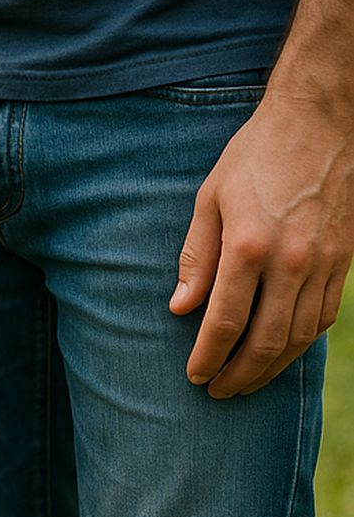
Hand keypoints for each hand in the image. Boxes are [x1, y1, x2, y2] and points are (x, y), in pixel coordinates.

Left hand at [171, 89, 353, 396]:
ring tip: (247, 382)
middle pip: (267, 341)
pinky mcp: (346, 262)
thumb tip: (180, 308)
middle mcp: (291, 263)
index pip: (225, 321)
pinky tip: (284, 352)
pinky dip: (303, 343)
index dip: (208, 356)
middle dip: (240, 374)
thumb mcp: (210, 198)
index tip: (194, 376)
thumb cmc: (255, 156)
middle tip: (218, 392)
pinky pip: (324, 317)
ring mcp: (325, 265)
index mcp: (249, 246)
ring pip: (301, 337)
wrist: (322, 123)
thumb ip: (196, 257)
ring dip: (273, 368)